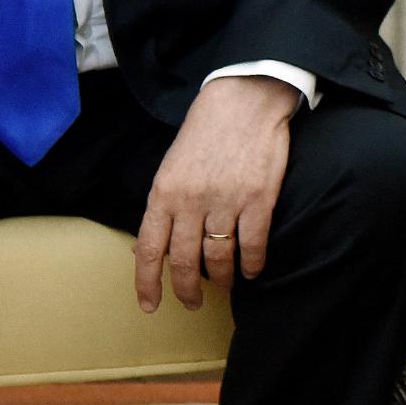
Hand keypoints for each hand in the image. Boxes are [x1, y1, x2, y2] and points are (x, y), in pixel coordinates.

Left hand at [134, 76, 298, 312]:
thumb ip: (162, 207)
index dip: (148, 283)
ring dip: (221, 280)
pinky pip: (252, 245)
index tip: (151, 305)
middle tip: (192, 303)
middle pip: (185, 262)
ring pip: (219, 259)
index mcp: (164, 192)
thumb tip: (147, 249)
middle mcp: (191, 202)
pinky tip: (252, 270)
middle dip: (188, 290)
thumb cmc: (206, 131)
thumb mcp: (171, 166)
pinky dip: (252, 264)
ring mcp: (226, 201)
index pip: (149, 250)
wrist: (245, 99)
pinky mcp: (258, 199)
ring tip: (224, 286)